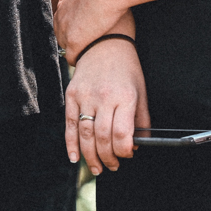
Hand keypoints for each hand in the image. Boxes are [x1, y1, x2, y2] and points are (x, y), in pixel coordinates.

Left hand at [55, 0, 126, 62]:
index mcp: (64, 4)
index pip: (63, 20)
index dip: (75, 26)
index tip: (88, 30)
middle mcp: (61, 17)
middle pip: (62, 35)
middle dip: (73, 40)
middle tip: (90, 44)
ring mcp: (65, 30)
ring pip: (66, 48)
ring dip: (77, 51)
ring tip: (91, 55)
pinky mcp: (74, 42)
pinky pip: (72, 58)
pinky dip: (79, 60)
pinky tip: (89, 60)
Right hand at [65, 36, 147, 174]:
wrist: (103, 42)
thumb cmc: (126, 68)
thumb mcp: (141, 91)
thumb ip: (141, 120)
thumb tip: (136, 145)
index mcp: (124, 97)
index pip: (122, 133)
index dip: (124, 151)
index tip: (127, 155)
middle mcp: (104, 97)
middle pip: (102, 137)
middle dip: (107, 158)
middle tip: (112, 166)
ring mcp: (85, 96)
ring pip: (85, 134)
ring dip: (90, 156)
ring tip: (97, 168)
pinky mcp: (71, 95)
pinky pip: (69, 124)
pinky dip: (71, 144)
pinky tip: (75, 157)